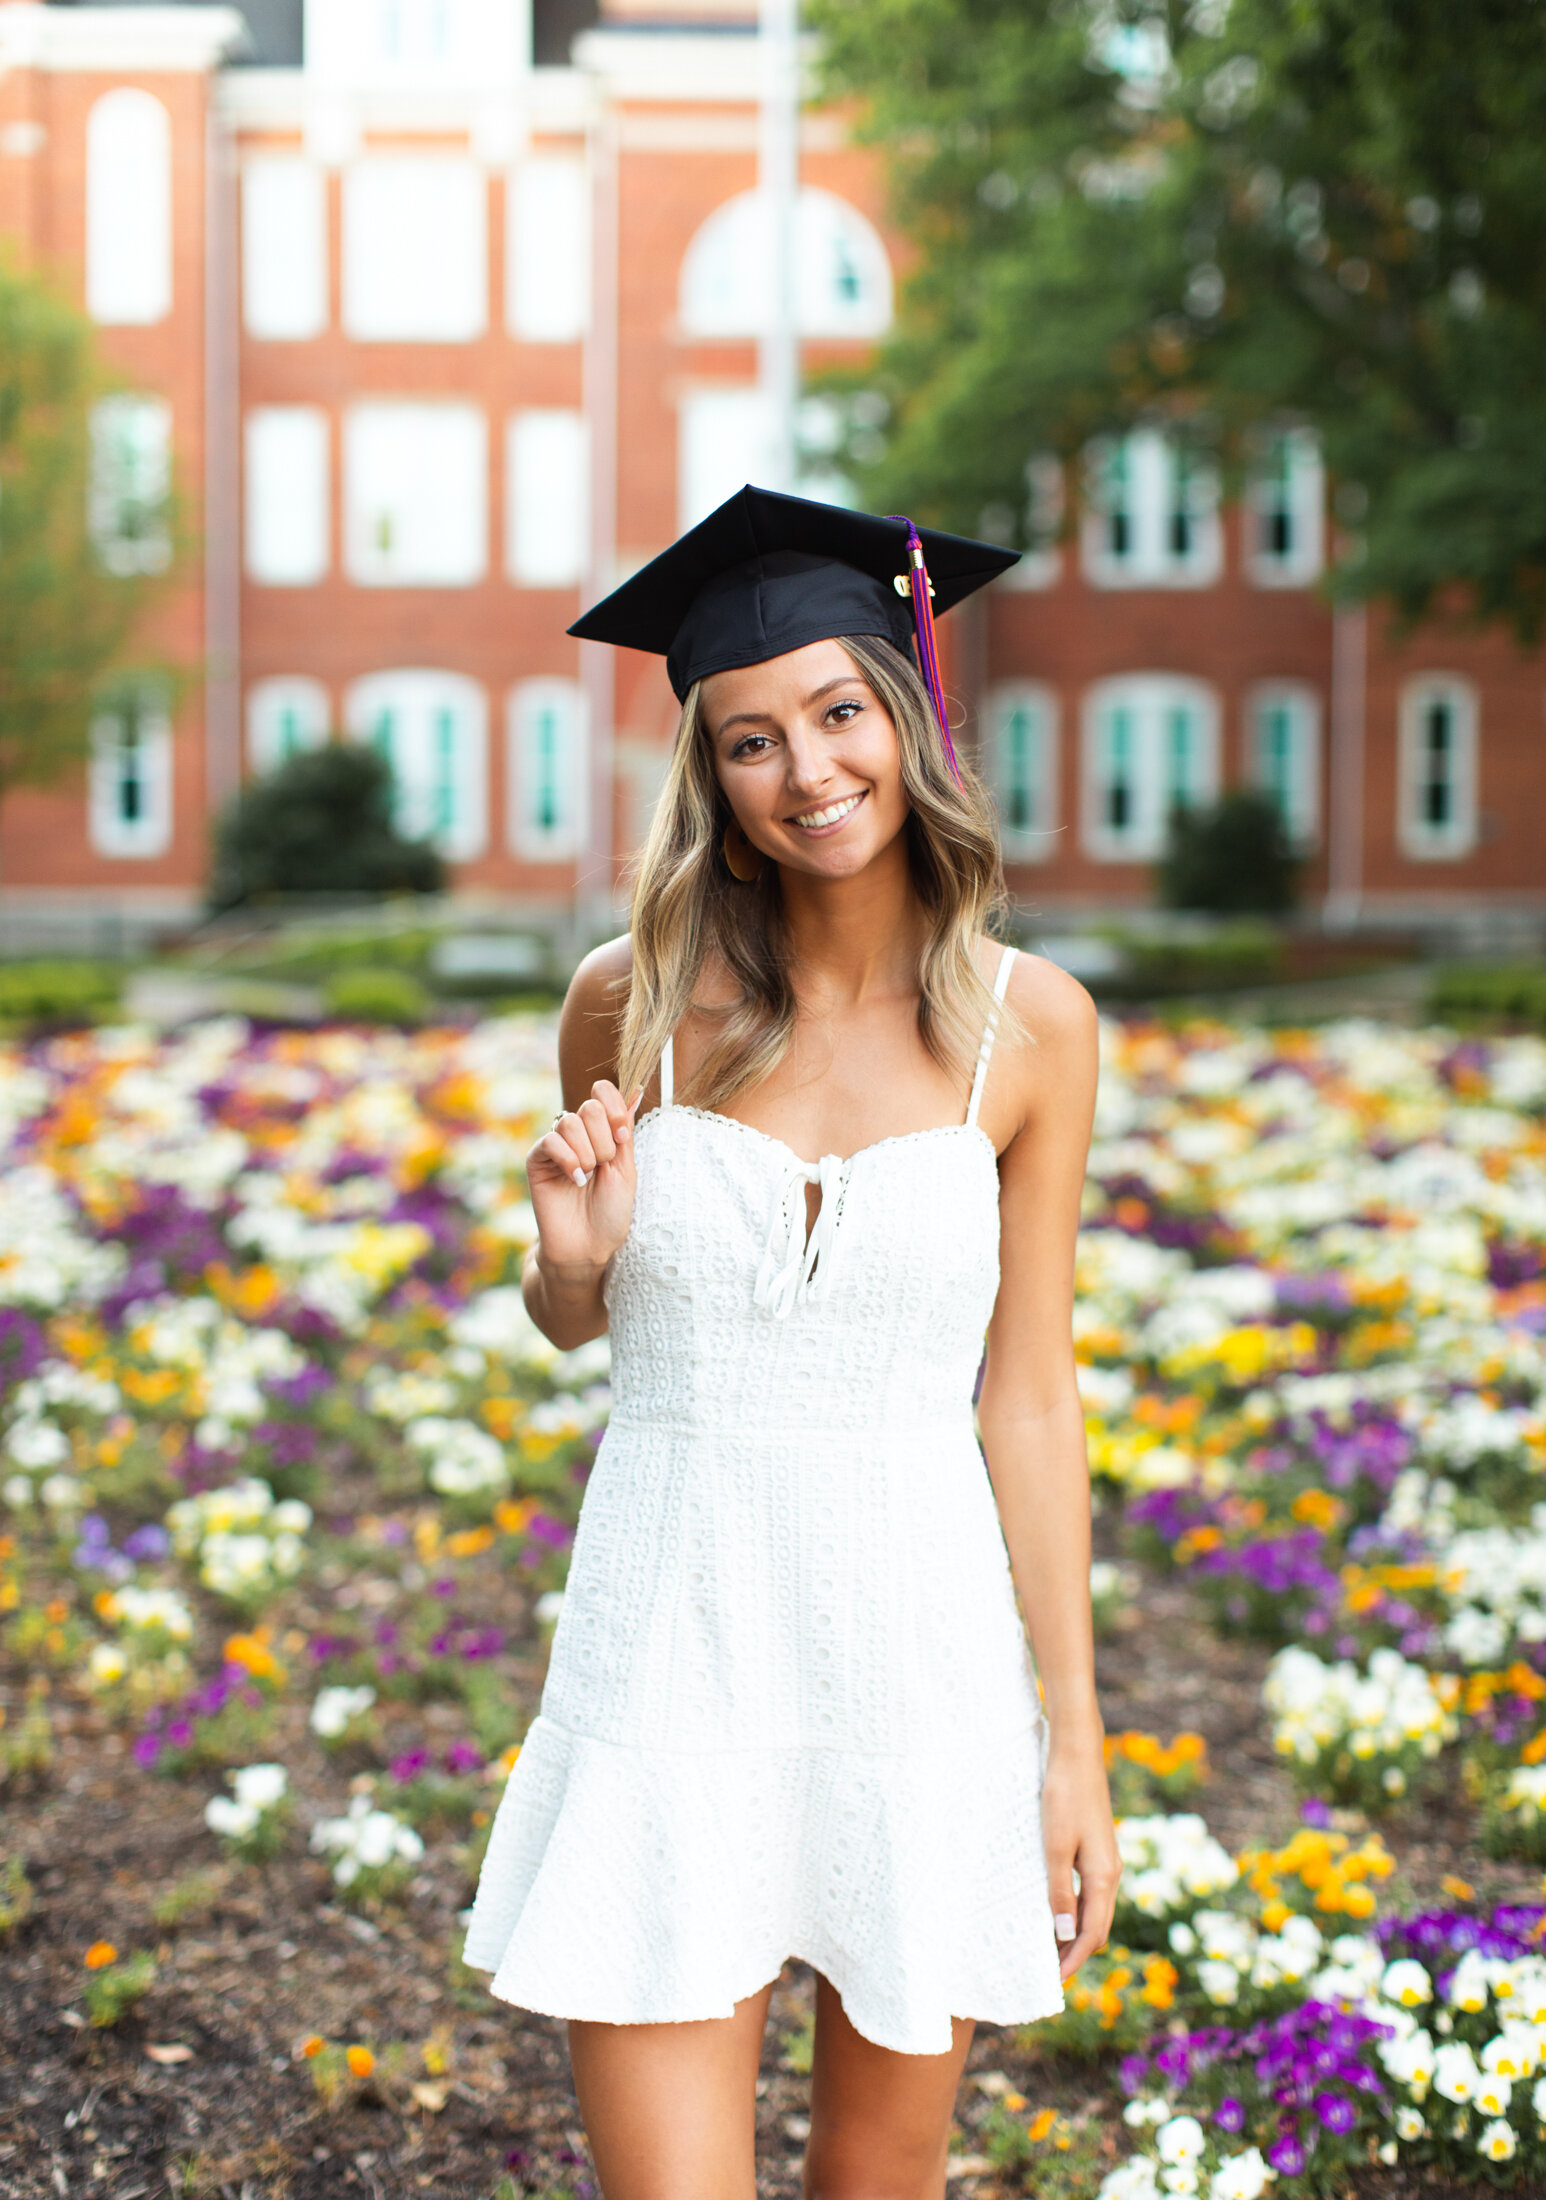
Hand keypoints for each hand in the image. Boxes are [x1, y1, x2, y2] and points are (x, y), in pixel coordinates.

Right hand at [526, 1080, 643, 1277]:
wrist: (589, 1246)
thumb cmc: (611, 1212)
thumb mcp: (626, 1169)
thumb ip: (624, 1131)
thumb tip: (635, 1091)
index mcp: (601, 1132)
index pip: (603, 1093)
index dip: (615, 1107)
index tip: (623, 1137)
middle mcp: (578, 1134)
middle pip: (590, 1106)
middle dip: (604, 1140)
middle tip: (603, 1166)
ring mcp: (556, 1146)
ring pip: (570, 1123)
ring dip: (588, 1154)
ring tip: (588, 1178)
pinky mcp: (537, 1160)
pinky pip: (551, 1141)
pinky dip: (568, 1159)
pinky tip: (575, 1180)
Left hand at [1041, 1741, 1120, 1984]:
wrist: (1077, 1755)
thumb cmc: (1063, 1798)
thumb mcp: (1055, 1847)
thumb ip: (1060, 1891)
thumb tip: (1066, 1934)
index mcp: (1104, 1877)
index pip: (1093, 1933)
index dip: (1074, 1960)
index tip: (1054, 1982)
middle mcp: (1111, 1873)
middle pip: (1098, 1926)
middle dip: (1077, 1952)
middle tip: (1050, 1973)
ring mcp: (1107, 1860)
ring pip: (1095, 1908)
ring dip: (1076, 1931)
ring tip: (1051, 1948)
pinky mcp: (1098, 1848)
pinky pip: (1091, 1890)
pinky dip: (1077, 1908)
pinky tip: (1058, 1909)